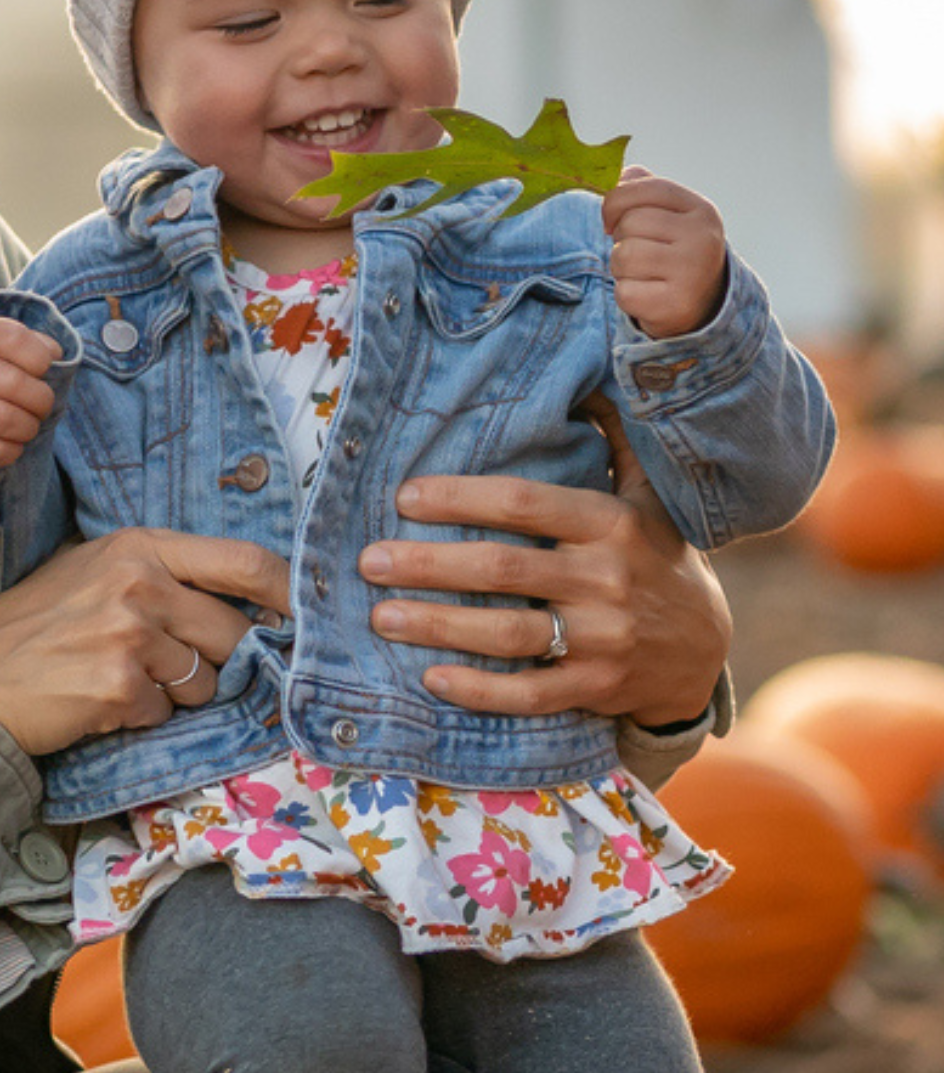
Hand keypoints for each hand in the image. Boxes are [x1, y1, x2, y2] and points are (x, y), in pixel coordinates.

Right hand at [0, 317, 62, 470]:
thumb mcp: (6, 347)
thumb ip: (36, 346)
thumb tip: (55, 357)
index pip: (15, 339)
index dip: (41, 358)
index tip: (42, 369)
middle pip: (14, 383)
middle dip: (42, 400)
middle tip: (41, 405)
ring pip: (4, 419)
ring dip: (29, 427)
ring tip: (29, 424)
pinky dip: (13, 450)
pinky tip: (12, 442)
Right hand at [0, 529, 290, 758]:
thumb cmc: (30, 630)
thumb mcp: (91, 574)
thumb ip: (159, 576)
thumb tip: (239, 605)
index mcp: (137, 545)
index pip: (243, 561)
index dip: (285, 592)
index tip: (302, 614)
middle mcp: (139, 581)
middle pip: (232, 631)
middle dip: (214, 661)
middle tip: (164, 669)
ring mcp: (130, 633)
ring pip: (203, 681)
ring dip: (172, 695)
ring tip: (116, 681)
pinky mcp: (120, 685)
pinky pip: (164, 713)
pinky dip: (137, 718)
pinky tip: (95, 703)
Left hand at [357, 401, 729, 727]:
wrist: (704, 650)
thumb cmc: (655, 561)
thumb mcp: (647, 497)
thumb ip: (616, 440)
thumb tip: (588, 378)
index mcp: (611, 523)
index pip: (523, 503)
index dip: (460, 497)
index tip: (404, 497)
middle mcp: (607, 578)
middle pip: (501, 569)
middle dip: (428, 564)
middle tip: (369, 561)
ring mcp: (603, 639)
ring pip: (507, 634)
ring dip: (438, 626)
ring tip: (382, 616)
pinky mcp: (596, 688)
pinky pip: (529, 694)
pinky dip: (479, 689)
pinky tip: (431, 678)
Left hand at [602, 168, 727, 336]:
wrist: (703, 306)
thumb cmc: (674, 254)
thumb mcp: (670, 216)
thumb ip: (645, 190)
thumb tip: (619, 176)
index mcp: (700, 210)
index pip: (647, 188)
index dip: (616, 201)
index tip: (610, 220)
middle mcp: (702, 238)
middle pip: (630, 224)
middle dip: (621, 240)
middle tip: (637, 253)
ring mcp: (691, 272)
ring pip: (623, 257)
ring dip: (620, 268)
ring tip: (641, 273)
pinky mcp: (675, 304)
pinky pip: (624, 292)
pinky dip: (626, 295)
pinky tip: (646, 296)